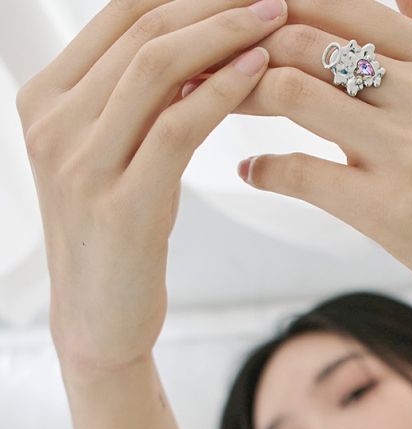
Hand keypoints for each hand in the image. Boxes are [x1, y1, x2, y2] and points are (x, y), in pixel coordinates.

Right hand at [15, 0, 286, 375]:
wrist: (99, 324)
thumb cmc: (117, 241)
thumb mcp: (111, 160)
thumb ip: (131, 104)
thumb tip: (193, 44)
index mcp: (44, 100)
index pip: (118, 15)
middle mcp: (52, 123)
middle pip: (140, 30)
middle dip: (213, 2)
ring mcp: (80, 164)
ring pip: (156, 68)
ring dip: (225, 34)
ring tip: (278, 17)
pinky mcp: (121, 206)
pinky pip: (178, 127)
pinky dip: (223, 91)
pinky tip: (260, 71)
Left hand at [221, 0, 411, 336]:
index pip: (334, 2)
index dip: (273, 9)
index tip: (237, 27)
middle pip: (299, 35)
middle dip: (242, 48)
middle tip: (209, 66)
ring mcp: (408, 150)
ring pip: (289, 90)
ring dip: (237, 97)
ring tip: (217, 110)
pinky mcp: (389, 209)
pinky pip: (298, 172)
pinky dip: (263, 169)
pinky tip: (252, 173)